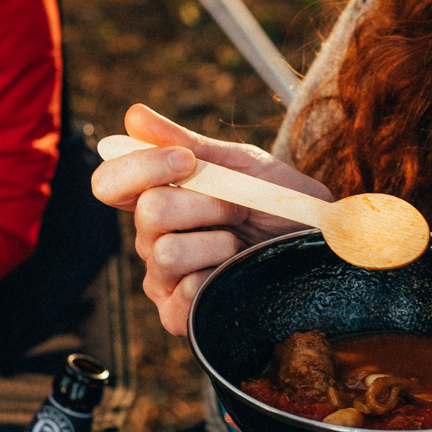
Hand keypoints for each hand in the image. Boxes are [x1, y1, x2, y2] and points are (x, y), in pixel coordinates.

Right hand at [91, 104, 332, 334]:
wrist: (320, 246)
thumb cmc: (279, 204)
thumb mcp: (241, 164)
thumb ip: (187, 143)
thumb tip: (134, 116)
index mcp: (157, 198)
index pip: (110, 183)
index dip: (142, 166)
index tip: (188, 161)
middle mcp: (152, 239)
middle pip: (149, 211)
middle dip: (207, 203)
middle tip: (238, 208)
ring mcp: (164, 280)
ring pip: (166, 253)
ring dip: (218, 241)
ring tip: (241, 244)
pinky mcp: (181, 316)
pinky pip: (181, 297)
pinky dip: (216, 278)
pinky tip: (234, 273)